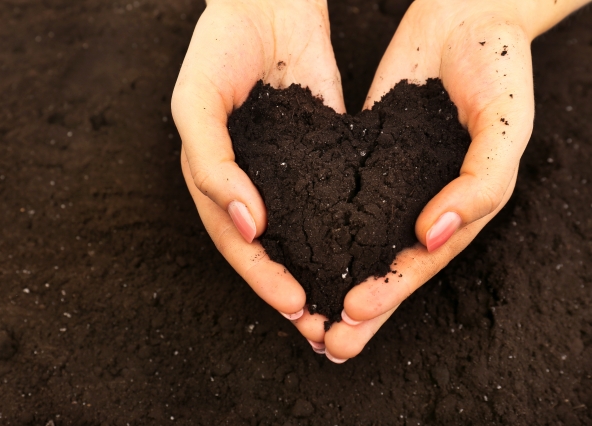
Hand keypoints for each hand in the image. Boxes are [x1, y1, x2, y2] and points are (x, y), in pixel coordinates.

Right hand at [172, 0, 342, 349]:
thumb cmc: (218, 47)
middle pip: (270, 249)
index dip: (260, 275)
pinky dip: (345, 228)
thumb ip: (213, 166)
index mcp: (215, 180)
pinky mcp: (322, 152)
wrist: (265, 1)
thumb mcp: (196, 104)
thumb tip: (249, 226)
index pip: (236, 240)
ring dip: (321, 270)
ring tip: (345, 305)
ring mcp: (287, 170)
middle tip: (322, 326)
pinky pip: (333, 196)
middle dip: (292, 287)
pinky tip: (365, 252)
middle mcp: (251, 183)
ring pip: (304, 232)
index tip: (291, 303)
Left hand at [324, 0, 590, 362]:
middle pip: (383, 264)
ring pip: (356, 239)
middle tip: (324, 343)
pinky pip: (339, 194)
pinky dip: (320, 224)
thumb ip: (479, 184)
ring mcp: (390, 180)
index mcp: (458, 207)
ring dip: (331, 276)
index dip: (387, 294)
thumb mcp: (504, 126)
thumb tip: (432, 235)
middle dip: (356, 307)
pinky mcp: (364, 153)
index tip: (351, 316)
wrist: (466, 14)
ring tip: (302, 310)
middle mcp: (420, 201)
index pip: (418, 263)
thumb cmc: (498, 68)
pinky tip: (293, 245)